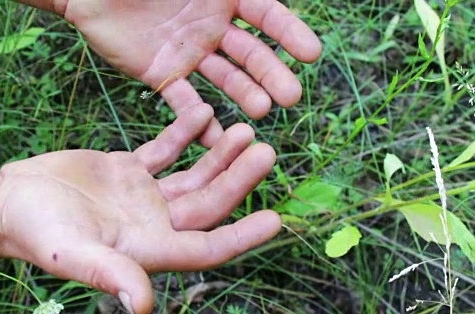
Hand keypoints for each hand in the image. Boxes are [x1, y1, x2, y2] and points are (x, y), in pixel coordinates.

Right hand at [0, 104, 280, 313]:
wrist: (8, 200)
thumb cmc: (36, 231)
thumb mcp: (71, 253)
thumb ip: (109, 274)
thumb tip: (143, 306)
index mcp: (148, 249)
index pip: (206, 247)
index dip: (242, 237)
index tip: (276, 219)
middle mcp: (154, 225)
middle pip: (208, 204)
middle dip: (238, 179)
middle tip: (265, 150)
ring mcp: (144, 196)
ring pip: (194, 175)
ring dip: (219, 155)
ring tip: (245, 129)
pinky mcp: (129, 170)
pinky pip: (166, 150)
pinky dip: (184, 133)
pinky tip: (203, 113)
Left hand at [60, 0, 321, 143]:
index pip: (265, 14)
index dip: (289, 32)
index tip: (312, 54)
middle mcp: (211, 26)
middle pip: (250, 52)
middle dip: (271, 73)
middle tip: (290, 98)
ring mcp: (189, 53)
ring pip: (224, 78)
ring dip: (244, 95)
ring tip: (261, 113)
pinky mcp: (163, 75)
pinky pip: (185, 100)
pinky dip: (200, 119)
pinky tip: (217, 137)